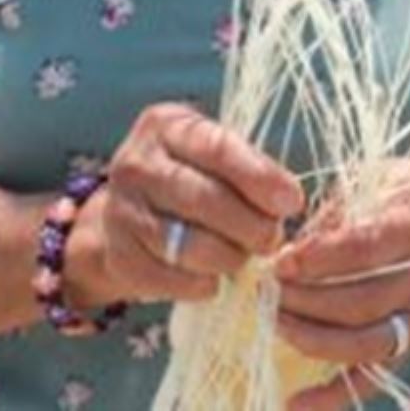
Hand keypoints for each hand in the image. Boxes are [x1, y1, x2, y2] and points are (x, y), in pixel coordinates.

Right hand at [65, 103, 304, 305]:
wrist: (128, 215)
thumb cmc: (190, 177)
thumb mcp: (214, 156)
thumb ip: (249, 169)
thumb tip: (287, 202)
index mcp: (166, 126)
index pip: (218, 148)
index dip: (259, 178)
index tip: (292, 202)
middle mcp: (135, 163)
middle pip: (202, 198)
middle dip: (249, 225)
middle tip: (273, 239)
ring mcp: (119, 210)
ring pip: (186, 243)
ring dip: (228, 257)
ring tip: (244, 257)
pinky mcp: (117, 255)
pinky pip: (168, 278)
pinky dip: (201, 284)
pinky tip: (214, 278)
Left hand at [275, 161, 409, 409]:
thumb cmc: (407, 195)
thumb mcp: (378, 180)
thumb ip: (337, 214)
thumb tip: (290, 253)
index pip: (369, 247)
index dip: (320, 258)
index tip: (280, 262)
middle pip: (363, 301)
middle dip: (305, 300)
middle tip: (264, 290)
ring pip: (364, 343)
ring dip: (310, 337)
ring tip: (272, 319)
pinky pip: (373, 377)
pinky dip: (333, 396)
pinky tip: (295, 403)